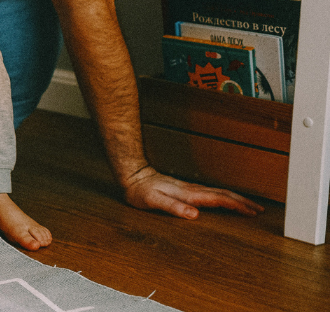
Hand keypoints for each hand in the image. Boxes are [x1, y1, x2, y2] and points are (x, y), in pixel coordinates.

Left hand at [123, 166, 262, 217]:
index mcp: (188, 194)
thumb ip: (173, 207)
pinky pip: (211, 193)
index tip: (252, 212)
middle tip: (259, 210)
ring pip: (219, 192)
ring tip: (250, 206)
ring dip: (237, 198)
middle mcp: (192, 190)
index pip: (218, 200)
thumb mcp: (153, 201)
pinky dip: (225, 197)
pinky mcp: (186, 189)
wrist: (132, 176)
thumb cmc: (140, 191)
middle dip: (243, 202)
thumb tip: (194, 215)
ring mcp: (190, 188)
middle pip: (224, 194)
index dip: (236, 206)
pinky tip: (226, 201)